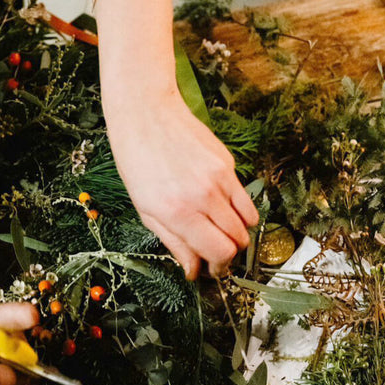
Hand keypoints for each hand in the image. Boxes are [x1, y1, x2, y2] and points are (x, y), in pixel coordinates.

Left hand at [106, 86, 257, 278]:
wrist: (145, 114)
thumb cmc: (136, 161)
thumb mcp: (145, 210)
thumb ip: (174, 242)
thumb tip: (193, 270)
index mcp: (178, 212)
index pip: (219, 252)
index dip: (219, 268)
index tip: (212, 270)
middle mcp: (204, 197)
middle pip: (238, 241)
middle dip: (228, 254)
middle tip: (214, 255)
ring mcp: (220, 178)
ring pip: (248, 222)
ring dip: (237, 234)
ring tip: (219, 232)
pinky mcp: (228, 164)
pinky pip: (245, 198)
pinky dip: (239, 210)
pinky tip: (220, 208)